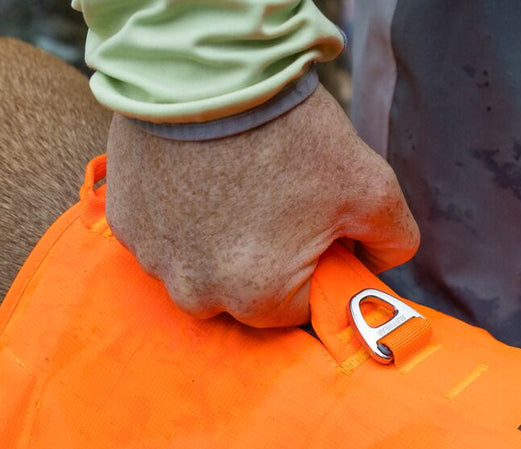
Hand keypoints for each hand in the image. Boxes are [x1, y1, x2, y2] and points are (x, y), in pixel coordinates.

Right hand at [104, 87, 419, 327]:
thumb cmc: (291, 133)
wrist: (209, 68)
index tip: (315, 226)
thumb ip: (393, 243)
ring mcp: (155, 260)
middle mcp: (198, 293)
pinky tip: (200, 176)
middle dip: (267, 259)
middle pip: (247, 296)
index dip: (316, 266)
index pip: (301, 308)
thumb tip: (379, 266)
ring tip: (237, 184)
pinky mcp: (126, 226)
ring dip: (219, 241)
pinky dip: (182, 217)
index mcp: (258, 299)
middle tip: (277, 200)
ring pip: (201, 270)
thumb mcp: (373, 188)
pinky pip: (164, 238)